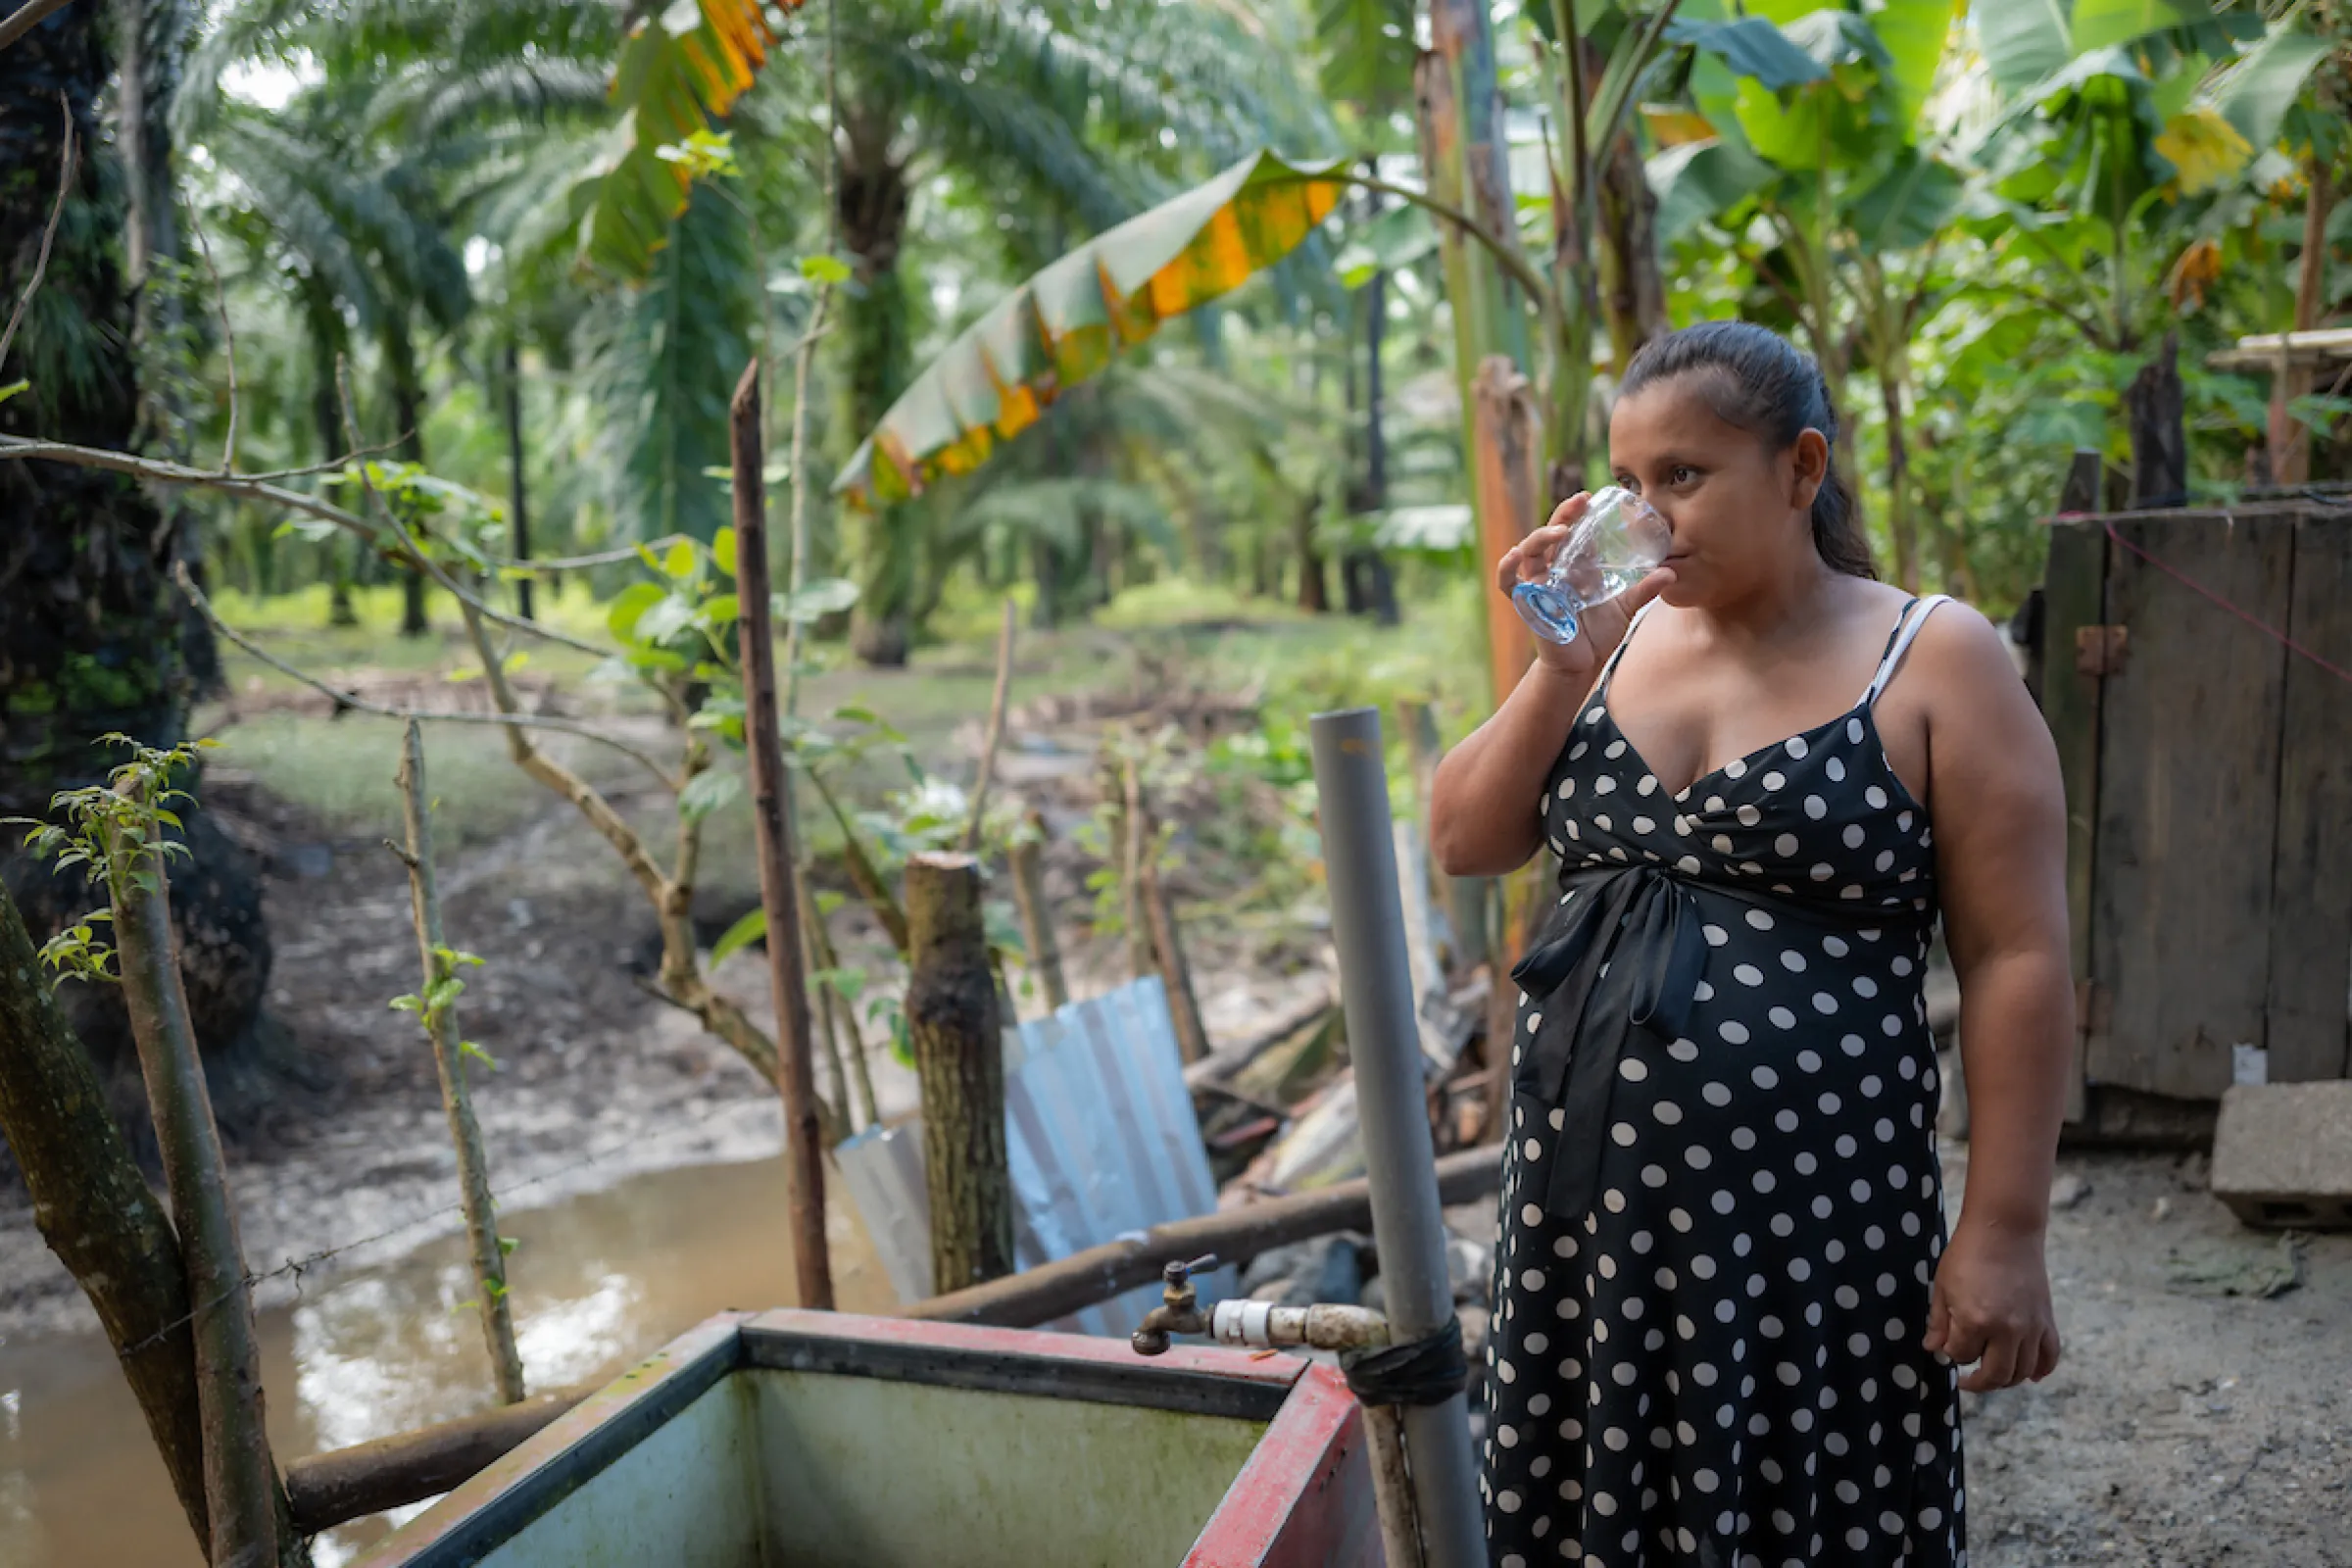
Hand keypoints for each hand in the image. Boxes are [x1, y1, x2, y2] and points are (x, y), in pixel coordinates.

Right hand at [1495, 493, 1675, 680]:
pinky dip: (1506, 568)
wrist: (1581, 666)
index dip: (1578, 512)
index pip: (1574, 530)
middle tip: (1580, 502)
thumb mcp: (1625, 608)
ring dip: (1541, 537)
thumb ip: (1645, 589)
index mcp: (1577, 565)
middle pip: (1552, 533)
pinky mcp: (1527, 602)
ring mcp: (1538, 583)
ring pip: (1530, 550)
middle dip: (1563, 514)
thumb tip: (1671, 573)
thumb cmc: (1598, 636)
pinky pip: (1507, 582)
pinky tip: (1513, 555)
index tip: (1590, 497)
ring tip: (1561, 530)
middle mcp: (1555, 569)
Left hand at [1922, 1218, 2060, 1391]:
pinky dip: (2041, 1370)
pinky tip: (2031, 1376)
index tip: (1947, 1344)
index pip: (1961, 1355)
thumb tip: (1933, 1349)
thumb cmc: (1967, 1254)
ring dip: (2006, 1380)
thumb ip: (1939, 1322)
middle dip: (1978, 1382)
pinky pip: (2049, 1356)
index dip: (1952, 1352)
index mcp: (1974, 1321)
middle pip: (1995, 1375)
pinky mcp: (2046, 1320)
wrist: (2005, 1230)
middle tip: (1967, 1379)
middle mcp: (2006, 1330)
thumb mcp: (1942, 1286)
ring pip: (2022, 1372)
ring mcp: (2030, 1327)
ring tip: (1992, 1374)